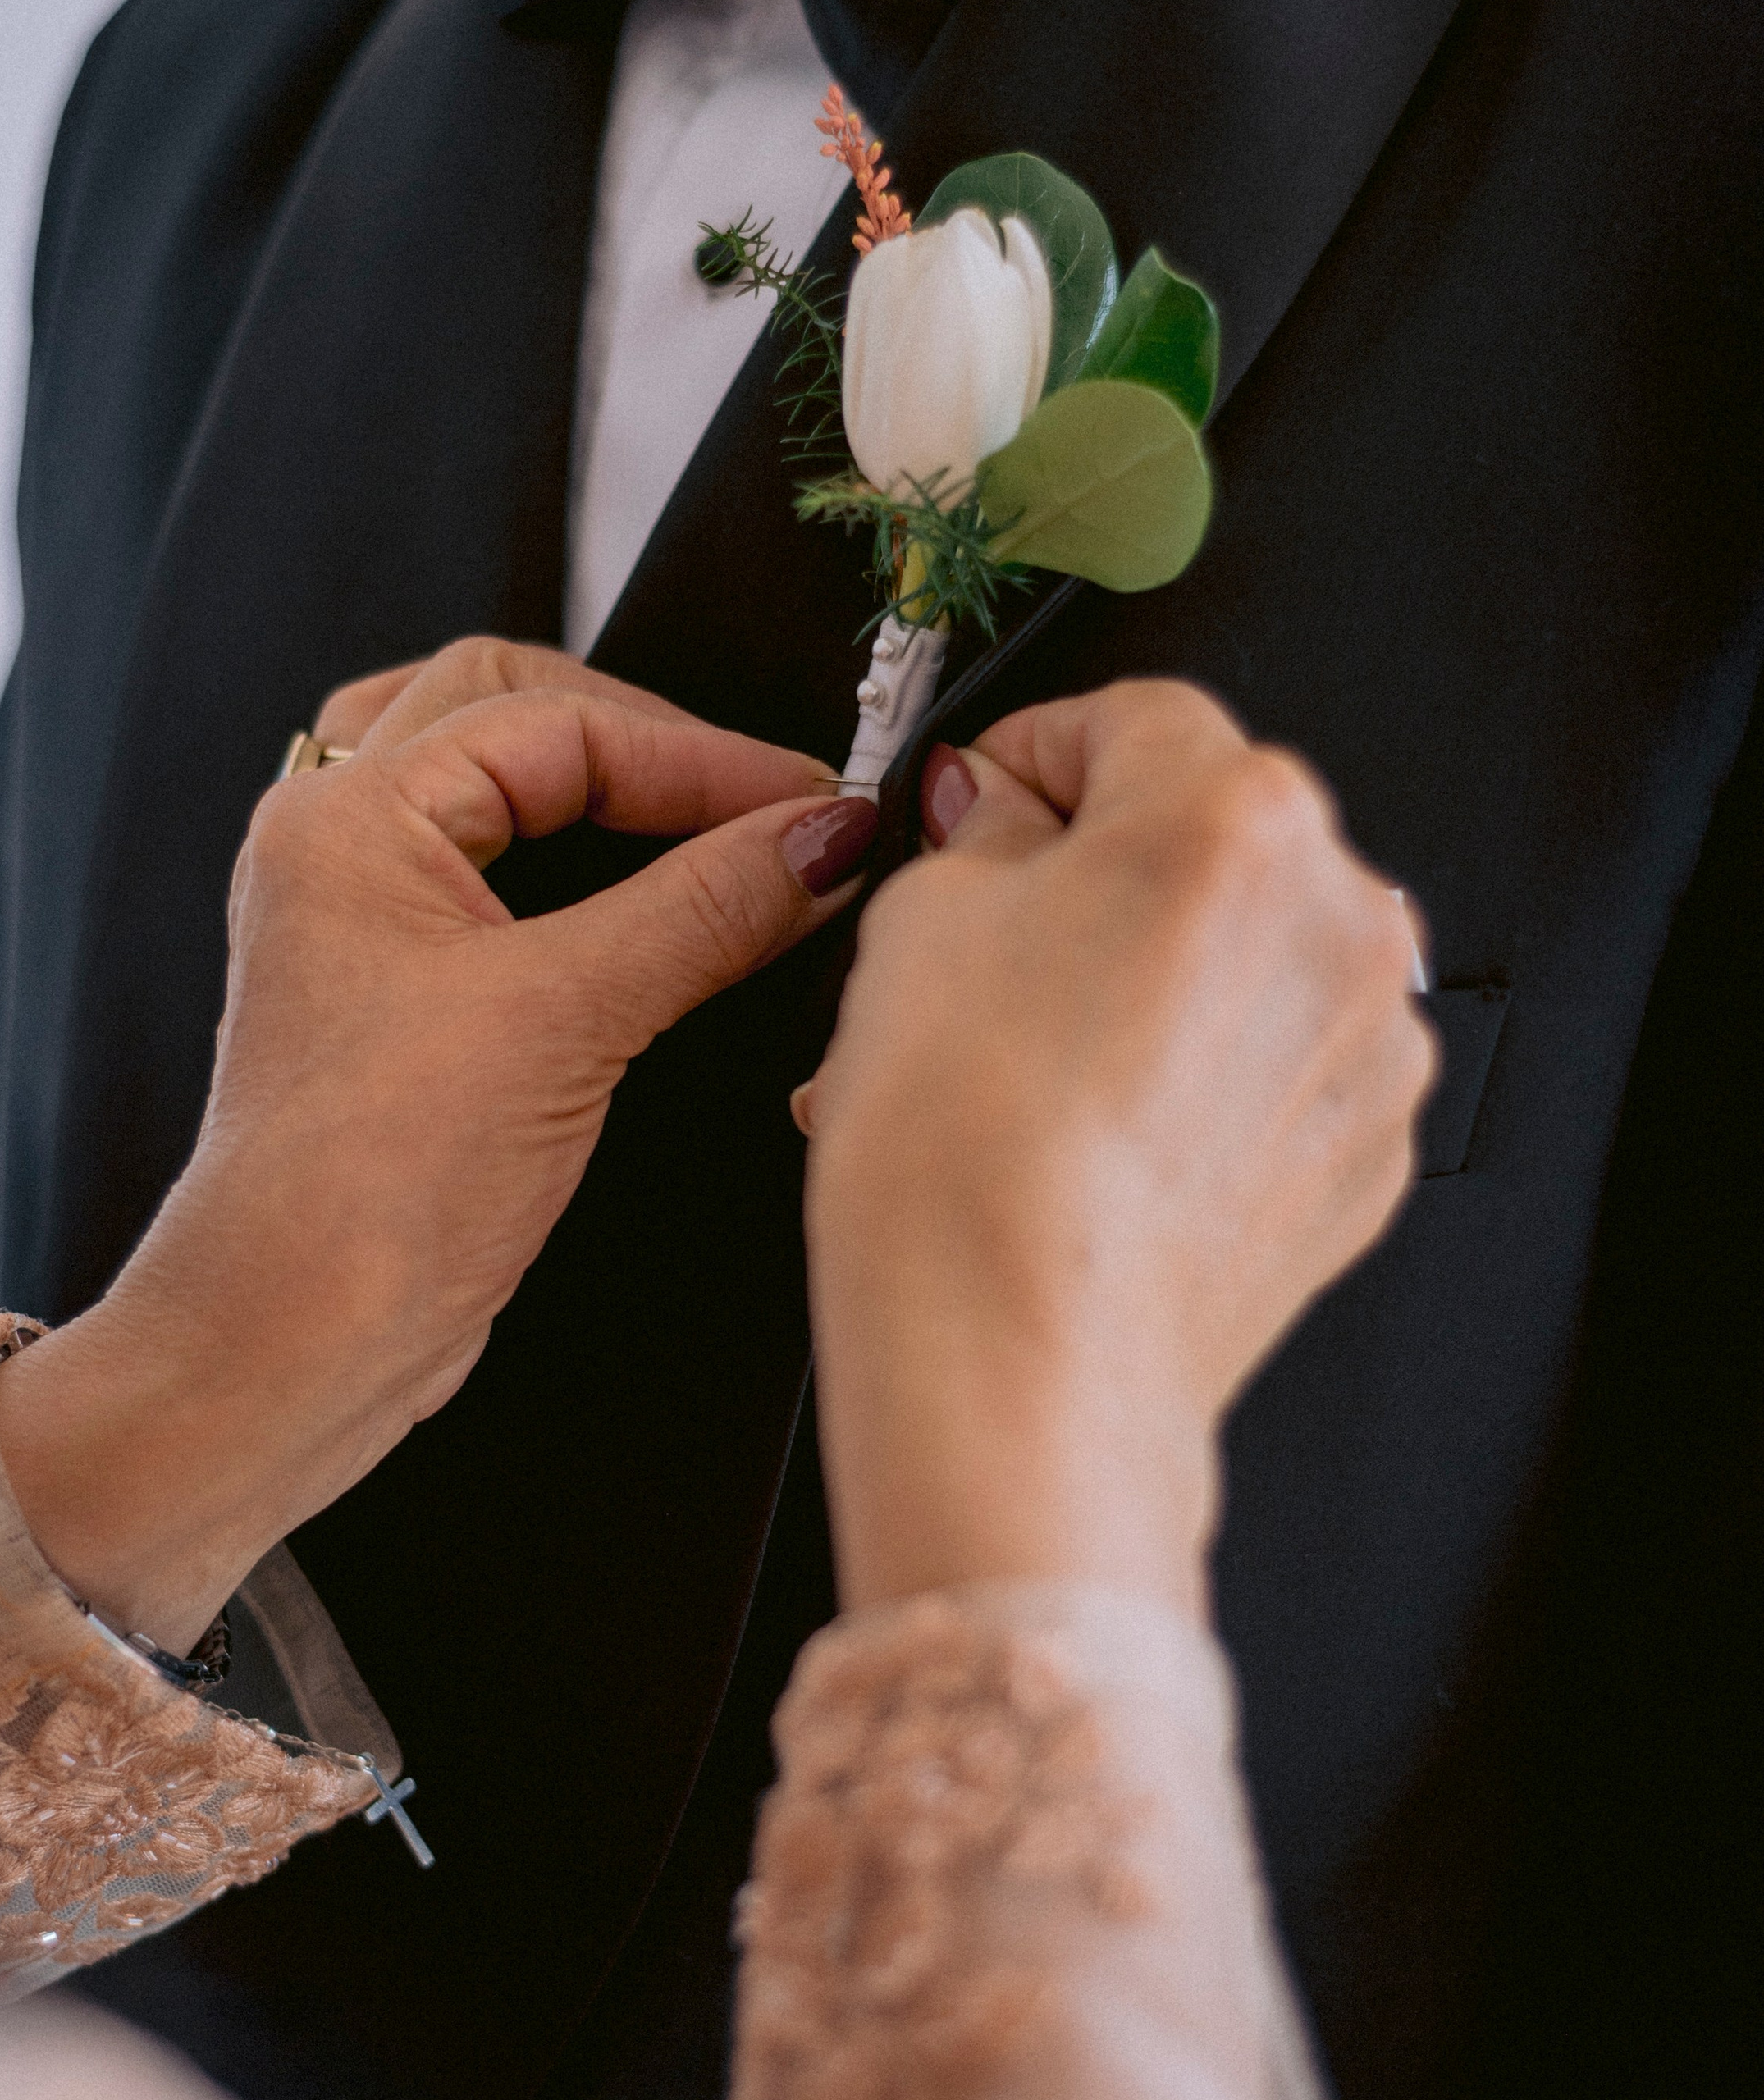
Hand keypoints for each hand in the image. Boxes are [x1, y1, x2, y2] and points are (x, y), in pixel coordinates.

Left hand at [0, 640, 877, 1647]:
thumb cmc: (372, 1185)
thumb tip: (823, 836)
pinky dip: (582, 866)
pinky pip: (498, 877)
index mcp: (348, 819)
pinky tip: (651, 899)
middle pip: (505, 712)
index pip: (556, 723)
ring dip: (599, 786)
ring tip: (705, 817)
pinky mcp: (405, 998)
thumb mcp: (563, 1020)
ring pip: (490, 786)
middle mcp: (342, 848)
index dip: (702, 757)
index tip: (814, 803)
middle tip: (762, 798)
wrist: (293, 1342)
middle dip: (644, 741)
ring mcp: (367, 922)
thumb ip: (704, 909)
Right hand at [799, 680, 1434, 1616]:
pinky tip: (1095, 1127)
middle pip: (1210, 840)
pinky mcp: (1369, 1156)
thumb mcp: (921, 923)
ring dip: (1152, 977)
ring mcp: (1373, 1048)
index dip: (1037, 753)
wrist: (1020, 1359)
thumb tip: (1011, 812)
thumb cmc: (967, 1152)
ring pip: (1246, 960)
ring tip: (1028, 1058)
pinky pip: (1279, 1069)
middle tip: (990, 936)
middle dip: (1100, 870)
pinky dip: (1201, 1075)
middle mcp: (1342, 917)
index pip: (1134, 720)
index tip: (989, 799)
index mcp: (1236, 818)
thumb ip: (986, 834)